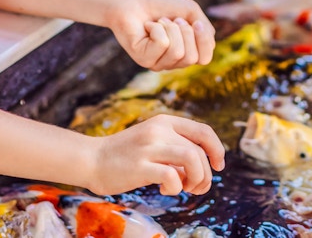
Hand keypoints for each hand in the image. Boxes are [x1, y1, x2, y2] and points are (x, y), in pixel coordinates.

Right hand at [86, 114, 224, 195]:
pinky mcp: (140, 165)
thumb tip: (203, 163)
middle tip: (196, 187)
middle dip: (206, 174)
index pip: (203, 130)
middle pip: (199, 150)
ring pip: (192, 158)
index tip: (219, 166)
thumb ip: (174, 144)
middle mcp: (159, 130)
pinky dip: (176, 188)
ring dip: (197, 179)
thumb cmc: (125, 155)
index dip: (217, 149)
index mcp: (164, 121)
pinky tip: (165, 189)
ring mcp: (149, 147)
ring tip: (185, 188)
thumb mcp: (152, 140)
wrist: (92, 159)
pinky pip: (172, 176)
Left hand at [104, 0, 215, 70]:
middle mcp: (172, 62)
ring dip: (170, 29)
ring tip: (159, 22)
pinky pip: (162, 44)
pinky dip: (157, 28)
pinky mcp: (143, 59)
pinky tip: (147, 26)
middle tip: (171, 20)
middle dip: (184, 31)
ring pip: (178, 52)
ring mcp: (157, 63)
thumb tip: (209, 51)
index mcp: (185, 53)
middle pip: (192, 57)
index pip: (204, 59)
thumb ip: (206, 32)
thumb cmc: (160, 4)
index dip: (203, 38)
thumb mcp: (191, 13)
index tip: (195, 21)